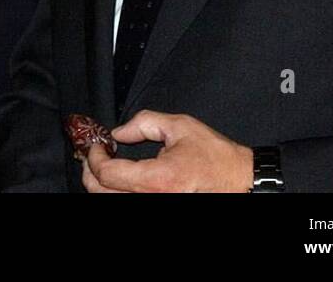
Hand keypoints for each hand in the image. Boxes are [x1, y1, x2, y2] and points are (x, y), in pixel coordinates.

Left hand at [82, 110, 252, 192]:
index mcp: (159, 179)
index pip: (108, 174)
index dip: (94, 157)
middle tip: (94, 156)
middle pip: (102, 194)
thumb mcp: (180, 126)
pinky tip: (121, 181)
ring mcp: (159, 208)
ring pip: (113, 202)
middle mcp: (155, 200)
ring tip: (105, 168)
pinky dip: (118, 193)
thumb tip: (119, 132)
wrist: (241, 181)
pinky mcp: (162, 209)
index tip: (96, 145)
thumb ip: (144, 123)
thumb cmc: (215, 156)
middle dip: (91, 172)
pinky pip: (130, 204)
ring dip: (102, 185)